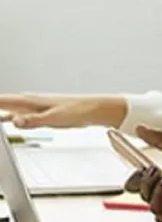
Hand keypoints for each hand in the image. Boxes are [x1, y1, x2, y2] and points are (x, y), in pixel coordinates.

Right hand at [0, 93, 125, 128]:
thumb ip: (33, 120)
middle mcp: (31, 103)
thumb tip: (15, 120)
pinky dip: (12, 117)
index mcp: (31, 102)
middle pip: (6, 103)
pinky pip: (22, 116)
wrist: (93, 109)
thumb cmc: (77, 110)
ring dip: (2, 111)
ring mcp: (36, 108)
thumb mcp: (53, 118)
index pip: (4, 101)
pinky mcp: (42, 114)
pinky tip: (9, 120)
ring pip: (13, 109)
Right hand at [131, 126, 161, 221]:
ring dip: (157, 197)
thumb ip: (159, 139)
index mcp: (160, 181)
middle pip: (144, 195)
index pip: (138, 184)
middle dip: (147, 183)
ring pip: (154, 210)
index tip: (138, 168)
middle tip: (156, 172)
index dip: (134, 179)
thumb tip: (140, 128)